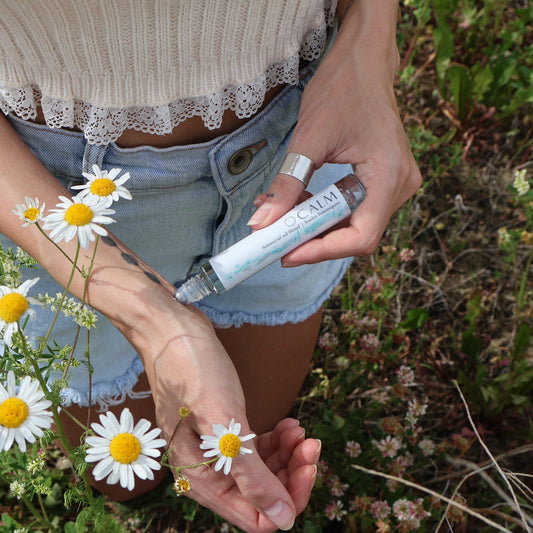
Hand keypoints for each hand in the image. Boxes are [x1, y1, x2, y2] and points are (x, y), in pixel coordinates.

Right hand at [131, 300, 318, 531]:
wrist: (172, 331)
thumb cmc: (192, 371)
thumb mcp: (224, 423)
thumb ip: (251, 474)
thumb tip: (282, 519)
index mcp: (202, 479)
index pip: (257, 516)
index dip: (288, 498)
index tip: (309, 467)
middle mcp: (208, 472)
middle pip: (262, 494)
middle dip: (292, 472)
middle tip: (310, 443)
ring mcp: (215, 451)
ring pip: (262, 471)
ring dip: (287, 454)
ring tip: (299, 430)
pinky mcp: (223, 431)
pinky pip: (256, 449)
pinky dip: (275, 440)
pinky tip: (288, 424)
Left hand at [248, 1, 421, 266]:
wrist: (365, 61)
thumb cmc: (343, 88)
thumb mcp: (308, 139)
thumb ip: (287, 184)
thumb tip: (262, 223)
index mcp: (389, 174)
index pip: (361, 236)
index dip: (322, 251)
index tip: (288, 254)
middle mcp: (401, 185)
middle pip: (358, 235)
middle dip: (315, 241)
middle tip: (278, 241)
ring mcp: (397, 184)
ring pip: (356, 225)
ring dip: (318, 226)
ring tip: (283, 217)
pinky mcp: (386, 180)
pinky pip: (357, 209)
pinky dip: (327, 212)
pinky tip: (301, 203)